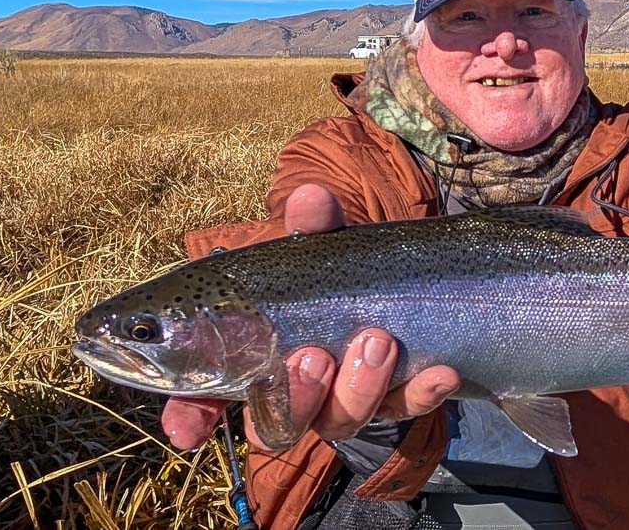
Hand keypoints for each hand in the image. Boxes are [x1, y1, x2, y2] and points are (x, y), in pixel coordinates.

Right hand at [161, 183, 461, 450]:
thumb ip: (314, 225)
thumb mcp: (325, 239)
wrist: (411, 276)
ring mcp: (344, 398)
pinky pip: (405, 409)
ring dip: (358, 388)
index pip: (203, 397)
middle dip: (295, 397)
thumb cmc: (341, 264)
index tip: (188, 428)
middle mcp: (292, 387)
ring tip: (378, 341)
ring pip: (339, 422)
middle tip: (314, 356)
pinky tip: (439, 372)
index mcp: (251, 353)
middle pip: (277, 424)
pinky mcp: (396, 398)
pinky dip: (420, 393)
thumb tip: (311, 199)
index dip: (190, 416)